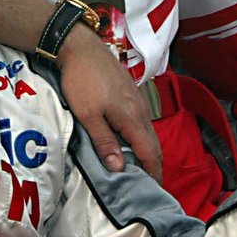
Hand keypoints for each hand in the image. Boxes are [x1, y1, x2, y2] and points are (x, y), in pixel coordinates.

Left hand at [55, 26, 161, 177]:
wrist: (81, 48)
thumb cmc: (82, 81)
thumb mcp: (88, 115)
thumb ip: (104, 142)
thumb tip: (119, 167)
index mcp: (132, 118)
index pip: (150, 152)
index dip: (154, 172)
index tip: (155, 188)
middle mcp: (141, 110)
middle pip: (153, 143)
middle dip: (154, 164)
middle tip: (149, 182)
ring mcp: (138, 100)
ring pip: (148, 131)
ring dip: (148, 150)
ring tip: (141, 166)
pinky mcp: (131, 93)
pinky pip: (142, 120)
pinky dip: (141, 135)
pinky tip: (131, 139)